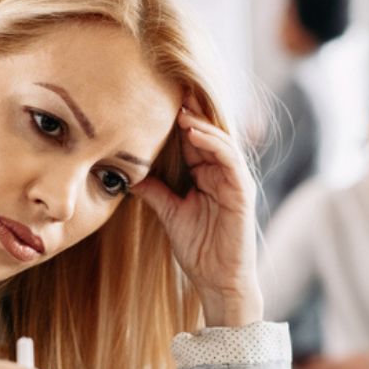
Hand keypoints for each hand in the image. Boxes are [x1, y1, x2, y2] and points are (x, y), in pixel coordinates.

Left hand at [133, 97, 261, 326]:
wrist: (217, 280)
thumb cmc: (198, 249)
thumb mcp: (169, 213)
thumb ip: (154, 191)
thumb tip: (127, 175)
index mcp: (206, 174)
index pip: (191, 139)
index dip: (174, 120)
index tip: (152, 100)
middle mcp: (222, 172)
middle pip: (206, 133)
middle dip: (189, 111)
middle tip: (169, 87)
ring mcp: (234, 180)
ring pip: (218, 140)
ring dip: (199, 122)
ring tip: (178, 108)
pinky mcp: (242, 191)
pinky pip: (229, 159)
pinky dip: (212, 143)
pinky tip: (193, 133)